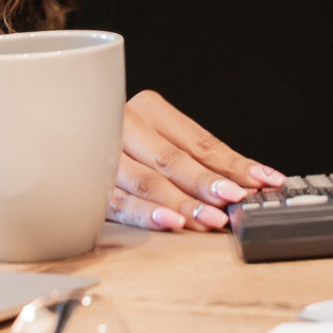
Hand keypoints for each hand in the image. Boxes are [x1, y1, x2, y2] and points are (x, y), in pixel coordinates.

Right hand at [108, 89, 284, 231]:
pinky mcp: (91, 187)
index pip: (199, 141)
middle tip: (235, 201)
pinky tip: (171, 223)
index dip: (232, 163)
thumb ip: (200, 159)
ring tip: (211, 220)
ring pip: (148, 183)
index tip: (261, 180)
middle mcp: (126, 127)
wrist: (71, 135)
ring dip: (183, 204)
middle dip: (207, 184)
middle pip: (172, 160)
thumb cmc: (133, 142)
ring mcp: (105, 157)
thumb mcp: (166, 138)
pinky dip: (148, 215)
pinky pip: (121, 204)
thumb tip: (249, 183)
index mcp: (150, 109)